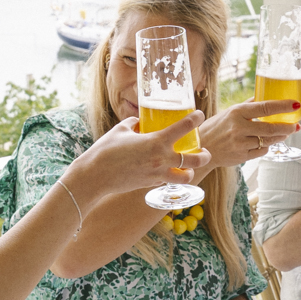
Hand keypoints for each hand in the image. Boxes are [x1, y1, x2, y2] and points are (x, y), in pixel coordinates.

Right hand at [69, 109, 211, 195]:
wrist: (95, 175)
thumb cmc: (105, 150)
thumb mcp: (120, 130)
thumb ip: (133, 124)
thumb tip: (139, 122)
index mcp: (156, 141)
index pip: (184, 127)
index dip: (195, 119)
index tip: (199, 115)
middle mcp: (161, 159)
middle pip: (195, 159)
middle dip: (204, 155)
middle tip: (205, 151)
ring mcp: (157, 174)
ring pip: (186, 177)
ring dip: (191, 172)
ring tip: (190, 168)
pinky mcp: (150, 184)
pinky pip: (167, 181)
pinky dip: (170, 177)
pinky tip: (166, 172)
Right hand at [197, 99, 300, 169]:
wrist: (200, 147)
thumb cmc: (217, 127)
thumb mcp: (230, 112)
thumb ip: (248, 105)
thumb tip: (265, 96)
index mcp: (237, 112)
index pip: (265, 107)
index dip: (283, 106)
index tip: (295, 104)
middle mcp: (238, 128)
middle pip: (270, 128)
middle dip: (287, 127)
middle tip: (296, 125)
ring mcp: (240, 144)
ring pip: (268, 141)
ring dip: (279, 137)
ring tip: (285, 132)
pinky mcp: (240, 157)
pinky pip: (261, 151)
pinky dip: (266, 146)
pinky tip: (266, 142)